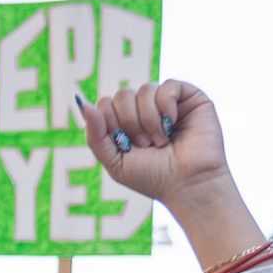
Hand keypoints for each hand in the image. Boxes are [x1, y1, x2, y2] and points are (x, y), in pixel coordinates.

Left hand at [79, 79, 265, 272]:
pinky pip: (168, 85)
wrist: (188, 186)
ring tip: (161, 141)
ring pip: (144, 89)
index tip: (126, 144)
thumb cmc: (154, 179)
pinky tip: (172, 124)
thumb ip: (95, 135)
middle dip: (129, 121)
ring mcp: (167, 103)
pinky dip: (166, 105)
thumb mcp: (115, 162)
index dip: (110, 122)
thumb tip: (83, 104)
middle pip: (122, 94)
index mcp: (127, 124)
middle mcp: (146, 110)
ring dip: (148, 119)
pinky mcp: (189, 98)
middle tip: (145, 144)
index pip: (105, 104)